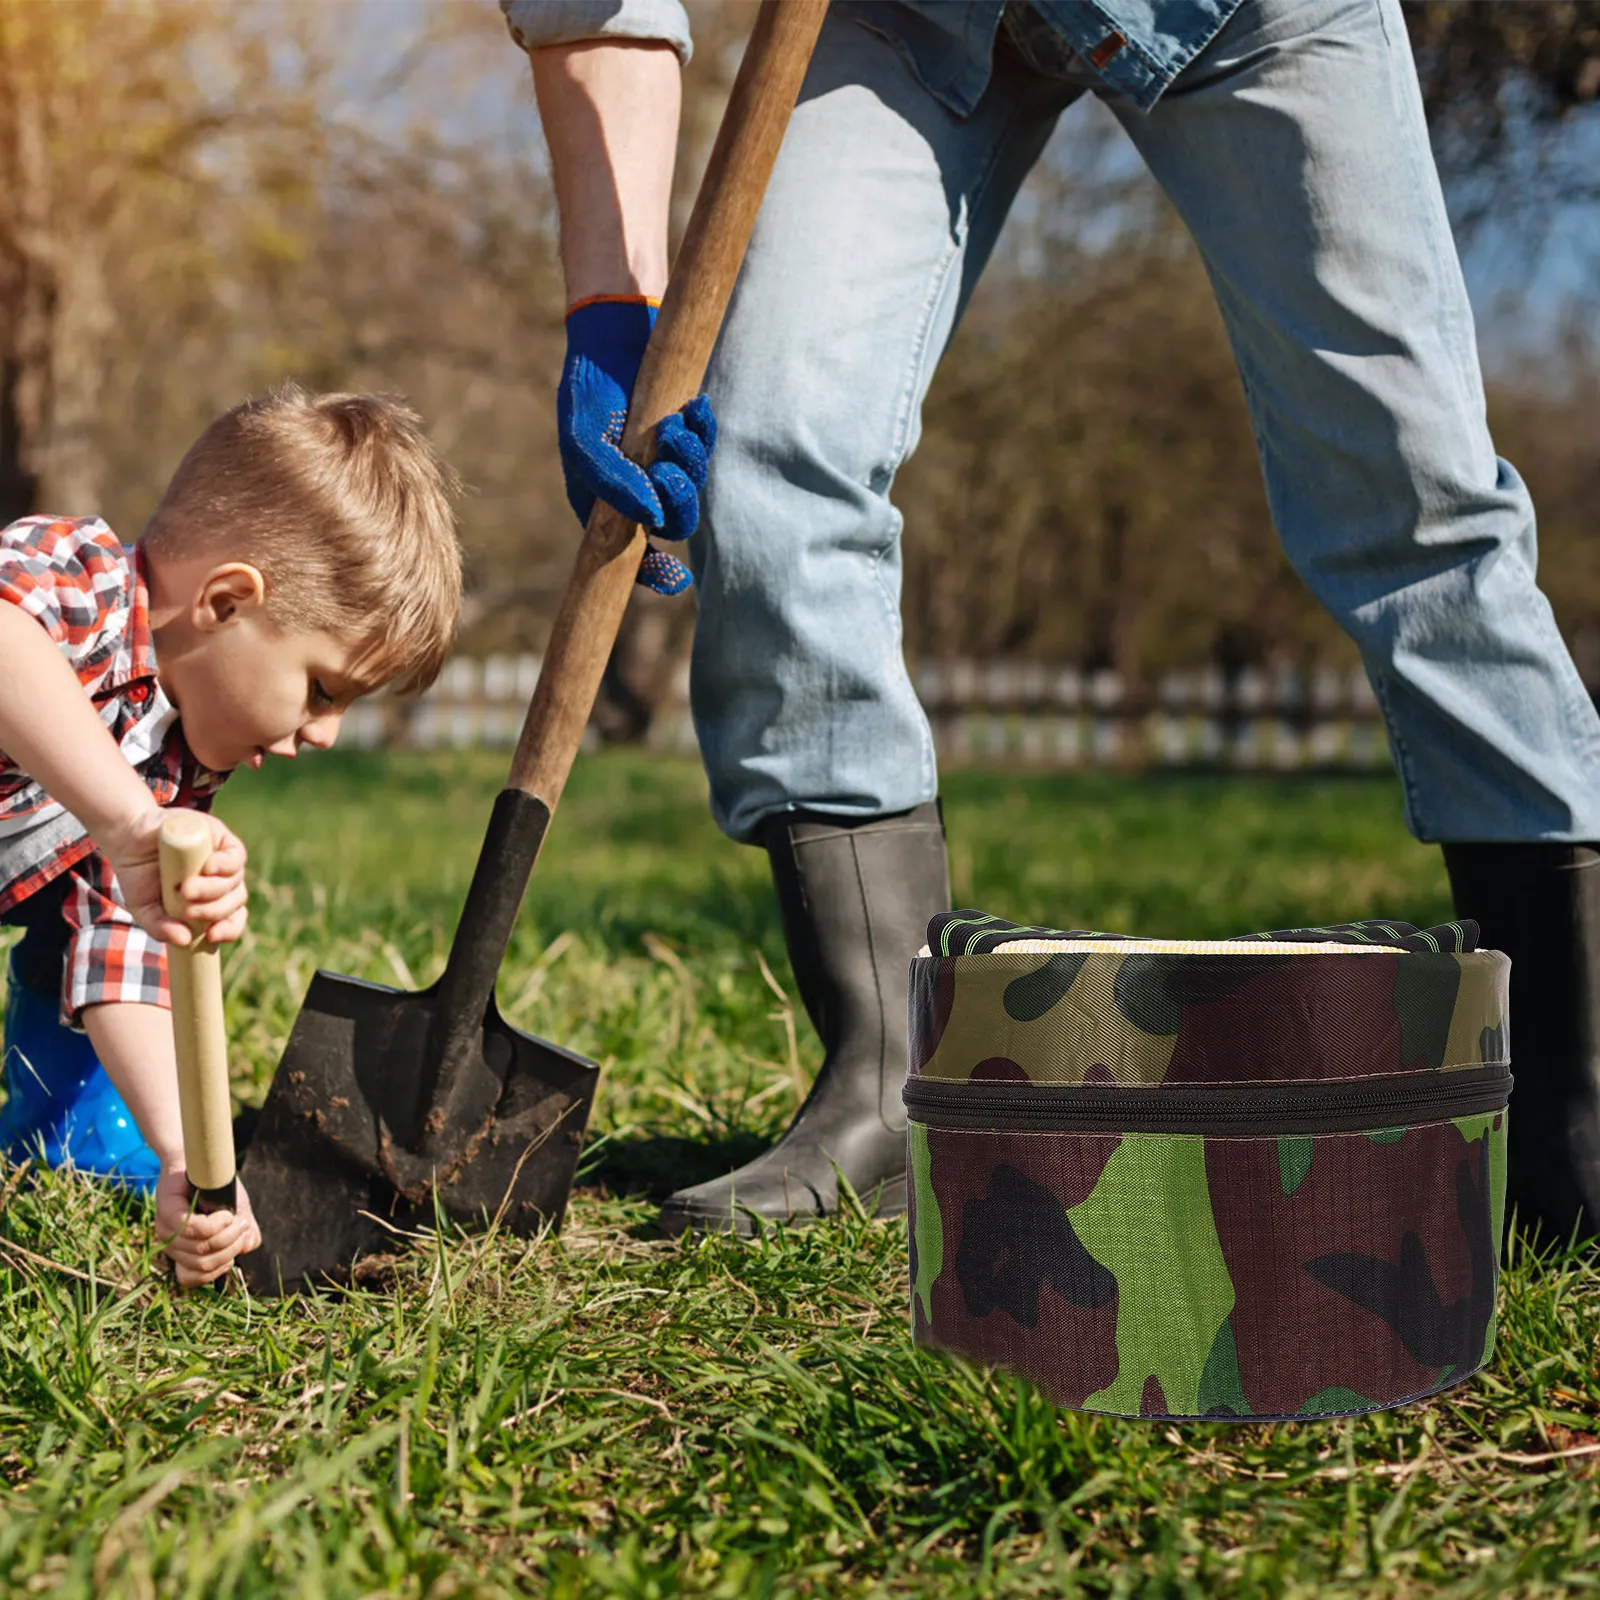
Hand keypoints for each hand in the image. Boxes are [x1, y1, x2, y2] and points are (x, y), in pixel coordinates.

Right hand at [105, 807, 247, 947]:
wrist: (127, 838)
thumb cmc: (139, 876)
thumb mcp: (145, 909)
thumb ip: (160, 927)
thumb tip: (184, 940)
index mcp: (210, 902)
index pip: (233, 919)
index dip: (229, 930)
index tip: (211, 936)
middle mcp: (220, 881)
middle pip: (235, 901)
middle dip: (214, 911)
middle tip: (187, 911)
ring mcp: (223, 859)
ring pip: (235, 881)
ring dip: (213, 889)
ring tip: (186, 889)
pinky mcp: (222, 838)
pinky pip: (236, 855)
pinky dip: (226, 864)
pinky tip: (209, 868)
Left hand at [156, 1168, 260, 1287]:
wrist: (203, 1159)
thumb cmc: (218, 1188)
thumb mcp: (237, 1216)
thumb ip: (243, 1236)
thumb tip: (245, 1249)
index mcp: (181, 1252)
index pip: (192, 1279)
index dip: (219, 1269)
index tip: (236, 1248)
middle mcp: (169, 1244)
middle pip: (203, 1263)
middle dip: (231, 1247)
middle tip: (243, 1225)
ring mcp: (166, 1229)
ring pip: (201, 1247)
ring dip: (229, 1233)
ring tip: (238, 1216)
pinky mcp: (168, 1211)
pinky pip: (195, 1229)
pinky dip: (217, 1224)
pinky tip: (226, 1213)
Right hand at [557, 296, 717, 594]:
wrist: (612, 334)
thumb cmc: (588, 391)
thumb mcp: (584, 440)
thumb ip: (612, 484)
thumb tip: (653, 521)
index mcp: (606, 503)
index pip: (631, 553)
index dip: (653, 572)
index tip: (676, 578)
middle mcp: (638, 489)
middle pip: (675, 522)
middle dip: (678, 500)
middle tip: (667, 470)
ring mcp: (664, 462)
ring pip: (694, 485)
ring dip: (690, 460)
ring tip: (672, 427)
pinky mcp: (687, 435)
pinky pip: (707, 448)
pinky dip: (705, 432)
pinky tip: (695, 408)